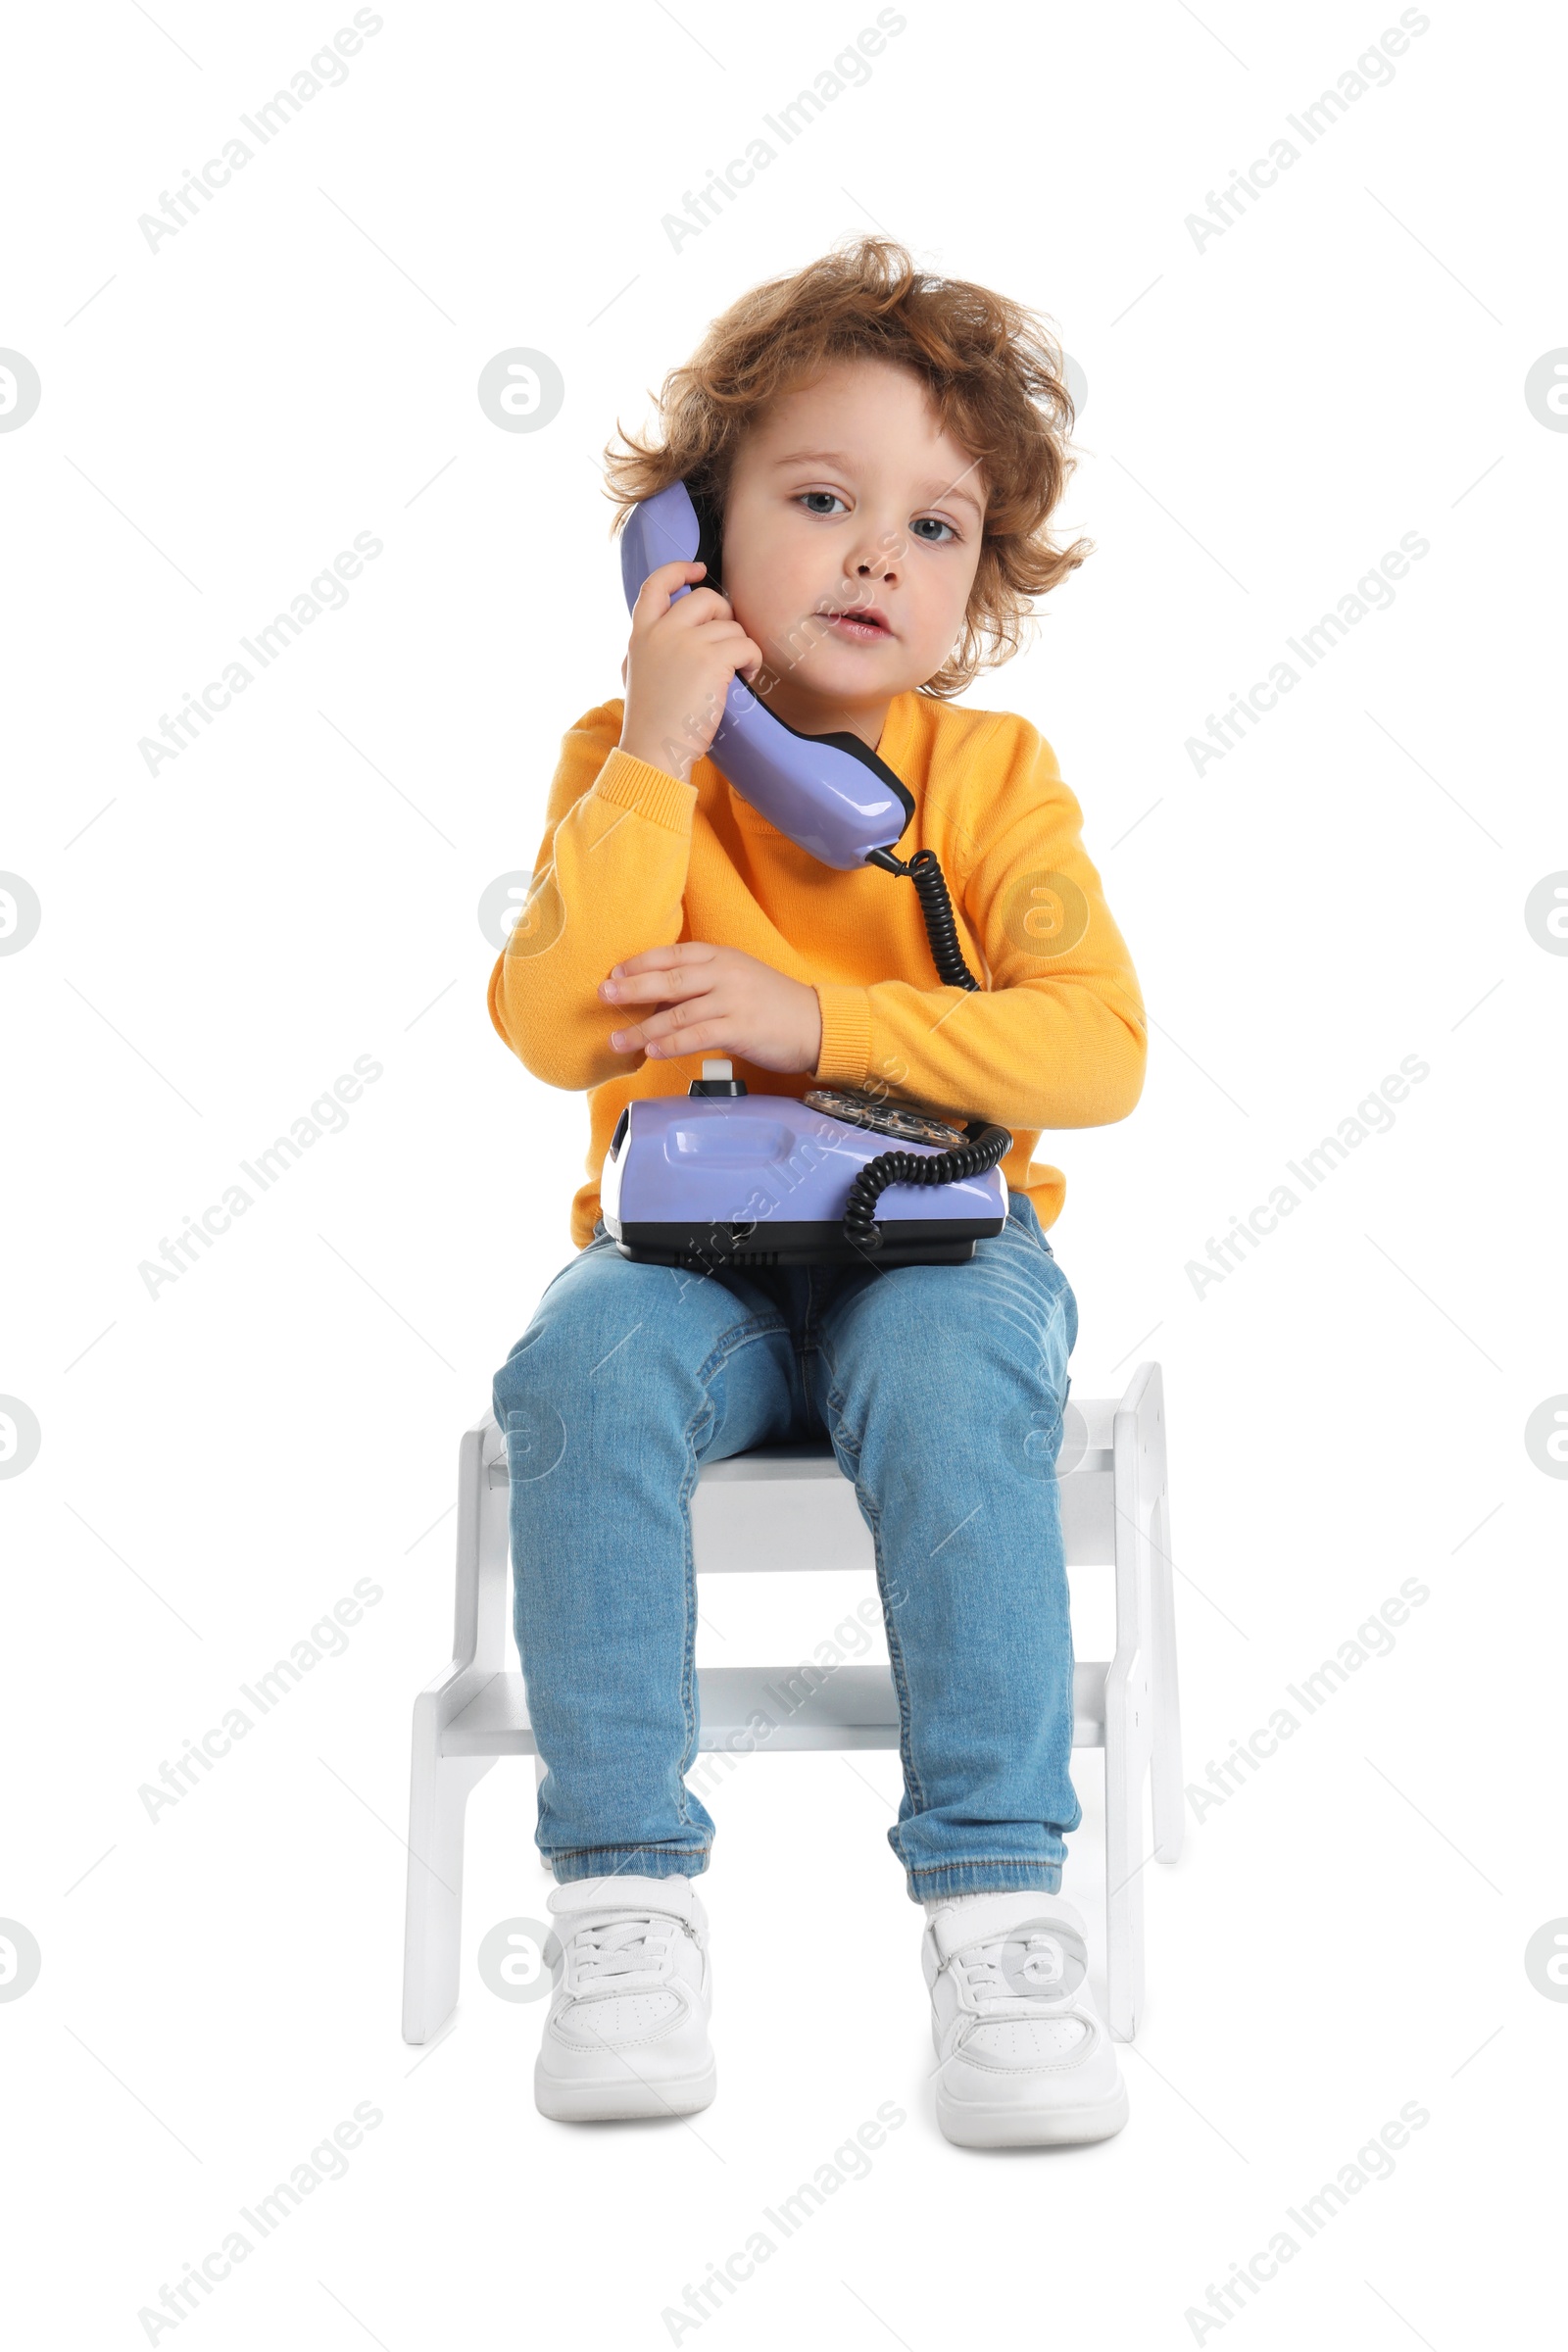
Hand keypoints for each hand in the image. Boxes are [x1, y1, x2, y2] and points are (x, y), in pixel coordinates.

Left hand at [598, 942, 822, 1074]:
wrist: (816, 1024)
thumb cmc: (772, 1004)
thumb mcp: (736, 980)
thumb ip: (701, 983)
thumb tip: (654, 1000)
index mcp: (722, 956)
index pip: (673, 954)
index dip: (640, 963)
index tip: (613, 974)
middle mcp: (725, 973)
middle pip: (670, 978)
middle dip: (632, 988)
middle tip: (603, 995)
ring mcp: (734, 1000)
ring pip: (678, 1012)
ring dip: (644, 1029)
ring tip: (617, 1040)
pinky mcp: (741, 1028)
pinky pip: (698, 1035)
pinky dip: (672, 1044)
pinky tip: (652, 1052)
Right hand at [618, 560, 762, 783]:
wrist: (654, 750)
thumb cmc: (651, 721)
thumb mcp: (637, 672)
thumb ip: (650, 645)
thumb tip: (665, 629)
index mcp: (640, 633)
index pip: (656, 583)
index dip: (680, 569)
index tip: (699, 569)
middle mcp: (661, 631)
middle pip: (705, 598)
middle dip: (724, 616)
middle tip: (728, 643)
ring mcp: (685, 643)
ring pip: (731, 625)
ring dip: (741, 647)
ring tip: (737, 672)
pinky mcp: (710, 661)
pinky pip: (746, 645)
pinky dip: (754, 660)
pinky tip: (746, 677)